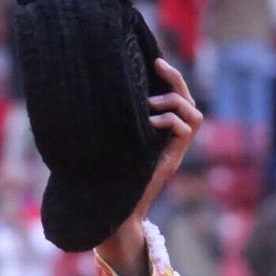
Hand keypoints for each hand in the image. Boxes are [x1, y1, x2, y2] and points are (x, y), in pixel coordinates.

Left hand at [94, 58, 202, 275]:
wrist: (111, 214)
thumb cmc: (103, 182)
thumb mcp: (105, 145)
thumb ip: (106, 125)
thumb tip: (81, 98)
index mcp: (156, 135)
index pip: (174, 100)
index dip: (168, 80)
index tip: (152, 61)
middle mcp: (169, 141)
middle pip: (189, 102)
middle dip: (176, 79)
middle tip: (158, 64)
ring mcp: (173, 151)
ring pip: (195, 114)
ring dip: (175, 102)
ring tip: (150, 103)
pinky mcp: (171, 161)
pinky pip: (187, 130)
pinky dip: (170, 120)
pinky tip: (149, 123)